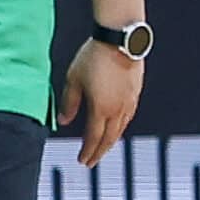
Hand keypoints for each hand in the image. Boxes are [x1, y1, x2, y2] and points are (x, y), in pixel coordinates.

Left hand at [59, 39, 144, 167]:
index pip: (94, 138)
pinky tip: (115, 127)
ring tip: (101, 147)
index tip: (82, 160)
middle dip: (99, 152)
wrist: (120, 38)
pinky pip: (128, 117)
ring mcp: (130, 101)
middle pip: (109, 138)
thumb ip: (69, 103)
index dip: (88, 151)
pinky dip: (120, 127)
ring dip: (110, 141)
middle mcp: (118, 109)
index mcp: (101, 108)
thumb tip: (63, 121)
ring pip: (120, 129)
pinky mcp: (136, 92)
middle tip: (90, 161)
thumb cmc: (94, 56)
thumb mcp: (73, 79)